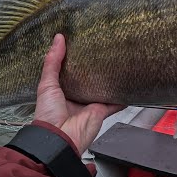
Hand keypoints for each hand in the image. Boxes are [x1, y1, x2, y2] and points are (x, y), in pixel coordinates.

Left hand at [34, 34, 125, 154]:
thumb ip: (52, 62)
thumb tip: (58, 39)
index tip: (83, 45)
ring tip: (119, 63)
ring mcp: (91, 103)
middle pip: (89, 79)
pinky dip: (123, 96)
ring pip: (103, 89)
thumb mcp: (47, 84)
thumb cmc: (49, 113)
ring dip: (110, 80)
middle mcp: (78, 96)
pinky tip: (130, 87)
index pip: (71, 71)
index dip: (76, 59)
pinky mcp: (102, 111)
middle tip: (104, 51)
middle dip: (96, 68)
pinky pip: (116, 102)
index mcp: (63, 90)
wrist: (60, 137)